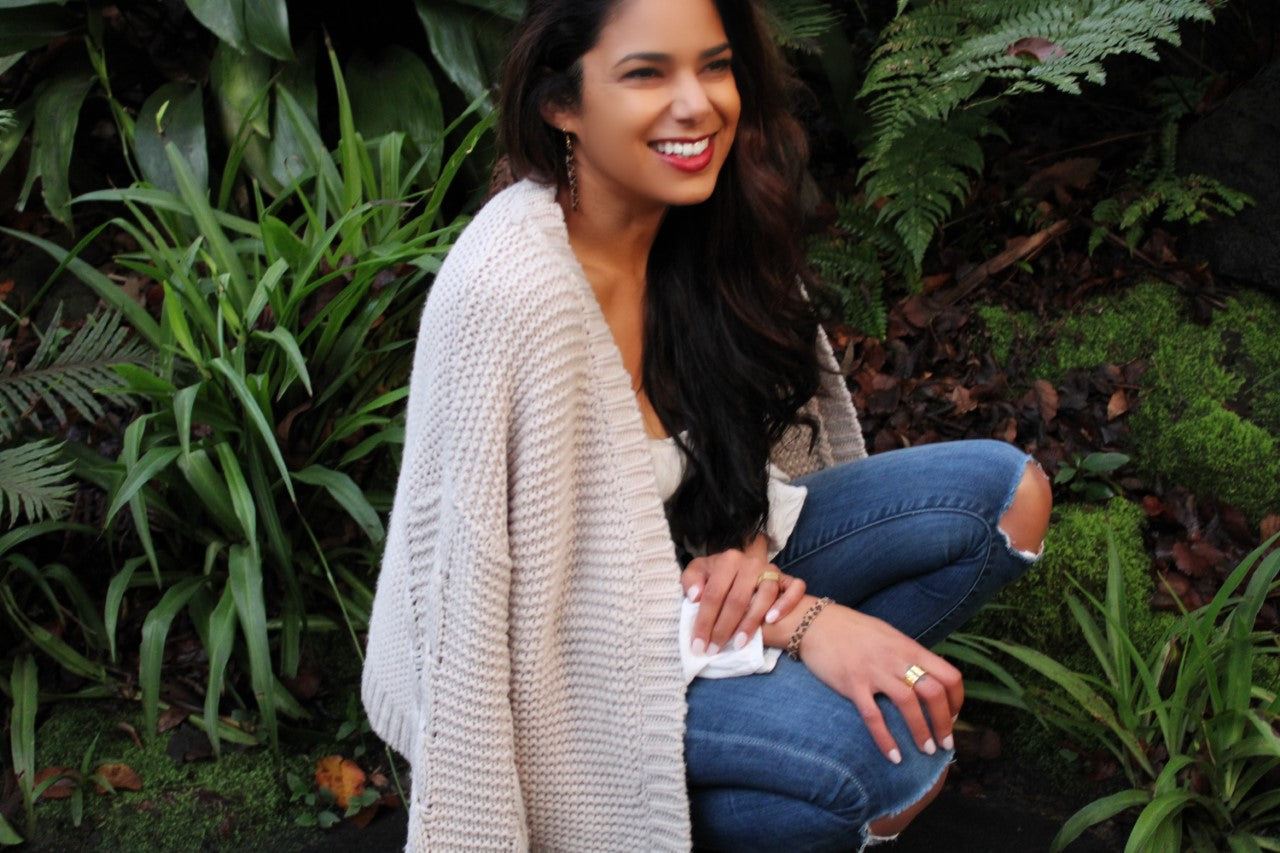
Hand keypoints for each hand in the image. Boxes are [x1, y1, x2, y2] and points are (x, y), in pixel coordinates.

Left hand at [680, 546, 805, 655]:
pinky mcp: (788, 580)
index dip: (704, 620)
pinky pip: (794, 589)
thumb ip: (691, 579)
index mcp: (727, 560)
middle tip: (714, 649)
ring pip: (765, 595)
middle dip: (724, 628)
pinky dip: (784, 604)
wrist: (743, 571)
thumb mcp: (699, 572)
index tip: (698, 644)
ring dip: (750, 622)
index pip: (713, 593)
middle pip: (737, 599)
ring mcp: (771, 570)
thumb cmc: (718, 576)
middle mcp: (751, 563)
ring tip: (738, 643)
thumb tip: (694, 595)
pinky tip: (771, 620)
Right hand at [796, 601, 962, 763]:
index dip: (957, 700)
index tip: (954, 716)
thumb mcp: (888, 636)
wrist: (815, 623)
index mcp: (909, 647)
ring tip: (927, 751)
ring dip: (921, 732)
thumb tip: (926, 676)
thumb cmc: (853, 630)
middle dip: (944, 723)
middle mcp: (895, 659)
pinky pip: (873, 716)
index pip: (948, 675)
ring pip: (908, 705)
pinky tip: (894, 756)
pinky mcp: (852, 684)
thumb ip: (907, 655)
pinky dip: (885, 739)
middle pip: (933, 693)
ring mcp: (873, 671)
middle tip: (945, 743)